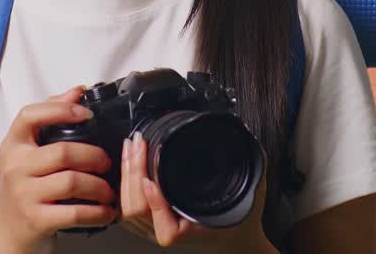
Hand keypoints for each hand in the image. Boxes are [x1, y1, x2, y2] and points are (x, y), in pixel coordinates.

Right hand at [0, 85, 115, 251]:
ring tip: (109, 189)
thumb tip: (76, 91)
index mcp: (14, 145)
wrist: (9, 231)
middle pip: (63, 152)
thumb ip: (50, 118)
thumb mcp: (29, 152)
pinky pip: (75, 213)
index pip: (30, 116)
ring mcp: (25, 194)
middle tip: (107, 162)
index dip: (61, 109)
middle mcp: (16, 167)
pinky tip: (105, 210)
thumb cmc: (24, 187)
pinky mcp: (36, 219)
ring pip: (72, 182)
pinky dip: (97, 212)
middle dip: (94, 156)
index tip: (86, 113)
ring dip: (99, 186)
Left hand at [117, 130, 270, 250]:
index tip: (151, 181)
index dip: (155, 202)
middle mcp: (170, 232)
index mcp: (191, 230)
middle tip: (138, 145)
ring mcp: (156, 230)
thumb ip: (251, 166)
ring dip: (126, 176)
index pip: (165, 226)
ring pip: (128, 209)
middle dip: (133, 173)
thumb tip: (244, 137)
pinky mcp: (149, 223)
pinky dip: (124, 184)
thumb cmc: (241, 217)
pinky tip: (127, 163)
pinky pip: (127, 207)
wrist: (236, 238)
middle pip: (137, 210)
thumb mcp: (251, 189)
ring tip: (131, 148)